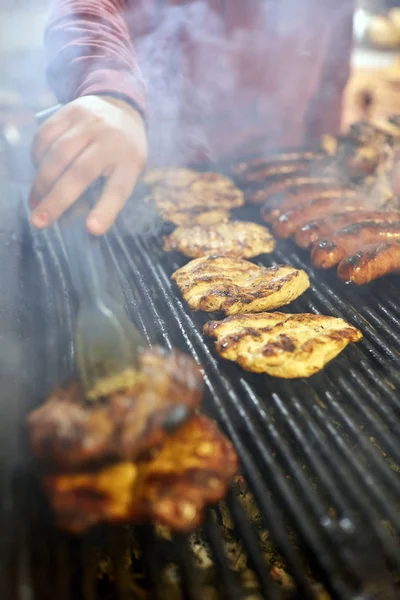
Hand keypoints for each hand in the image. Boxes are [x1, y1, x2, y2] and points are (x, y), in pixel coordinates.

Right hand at [30, 95, 147, 234]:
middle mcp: (111, 140)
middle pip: (80, 173)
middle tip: (39, 222)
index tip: (92, 230)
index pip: (119, 189)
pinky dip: (37, 157)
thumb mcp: (129, 170)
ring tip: (35, 202)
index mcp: (130, 161)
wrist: (121, 107)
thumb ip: (110, 192)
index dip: (105, 211)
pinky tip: (37, 171)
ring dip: (41, 182)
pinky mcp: (70, 110)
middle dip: (56, 200)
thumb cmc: (123, 151)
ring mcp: (90, 122)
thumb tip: (85, 224)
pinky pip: (46, 136)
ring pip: (58, 154)